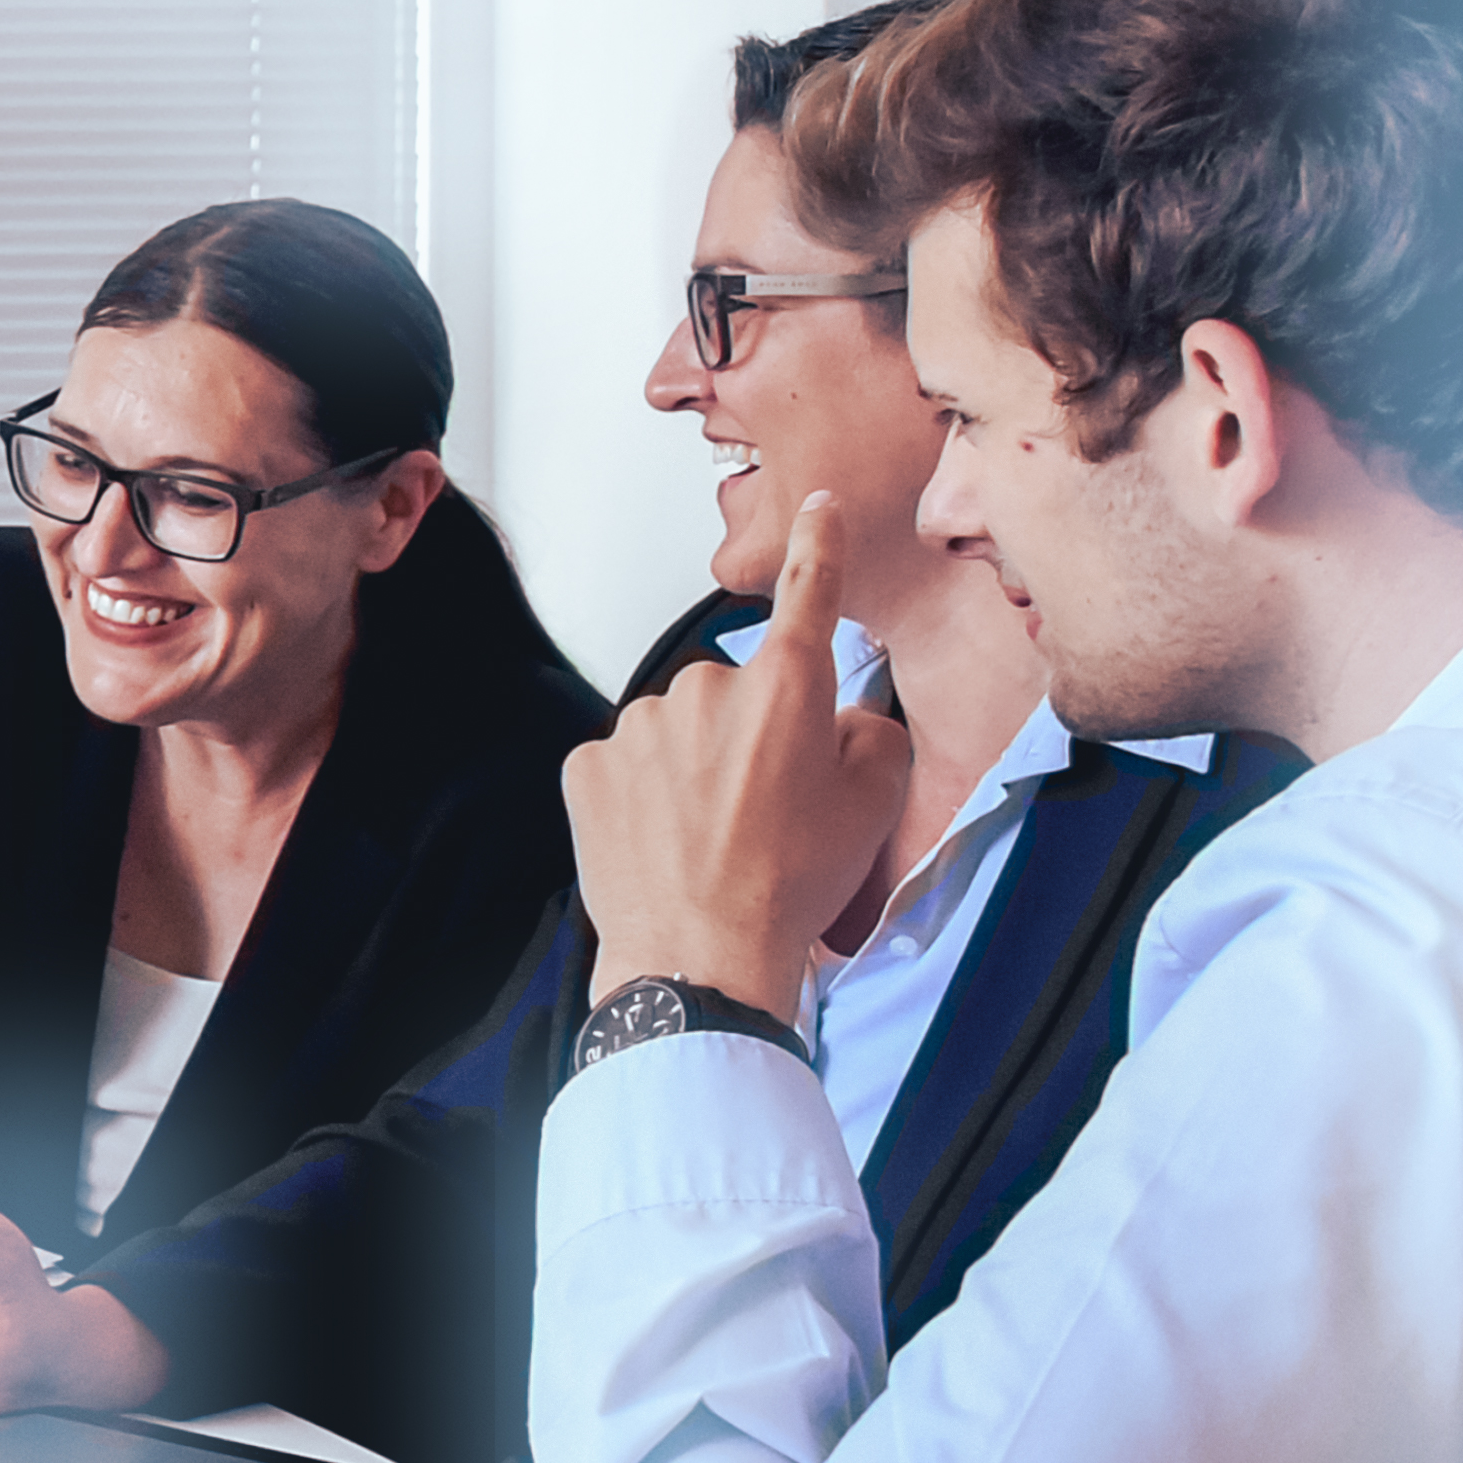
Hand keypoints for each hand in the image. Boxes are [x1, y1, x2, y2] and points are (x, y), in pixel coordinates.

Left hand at [570, 488, 918, 1015]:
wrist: (701, 956)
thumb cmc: (789, 884)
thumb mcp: (873, 802)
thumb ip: (867, 732)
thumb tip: (838, 715)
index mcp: (786, 689)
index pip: (808, 592)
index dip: (816, 546)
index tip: (816, 506)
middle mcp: (706, 689)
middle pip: (735, 692)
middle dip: (750, 733)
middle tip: (766, 808)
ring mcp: (638, 726)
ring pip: (678, 730)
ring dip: (694, 767)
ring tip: (715, 838)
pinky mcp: (589, 766)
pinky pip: (628, 765)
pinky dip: (646, 795)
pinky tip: (666, 842)